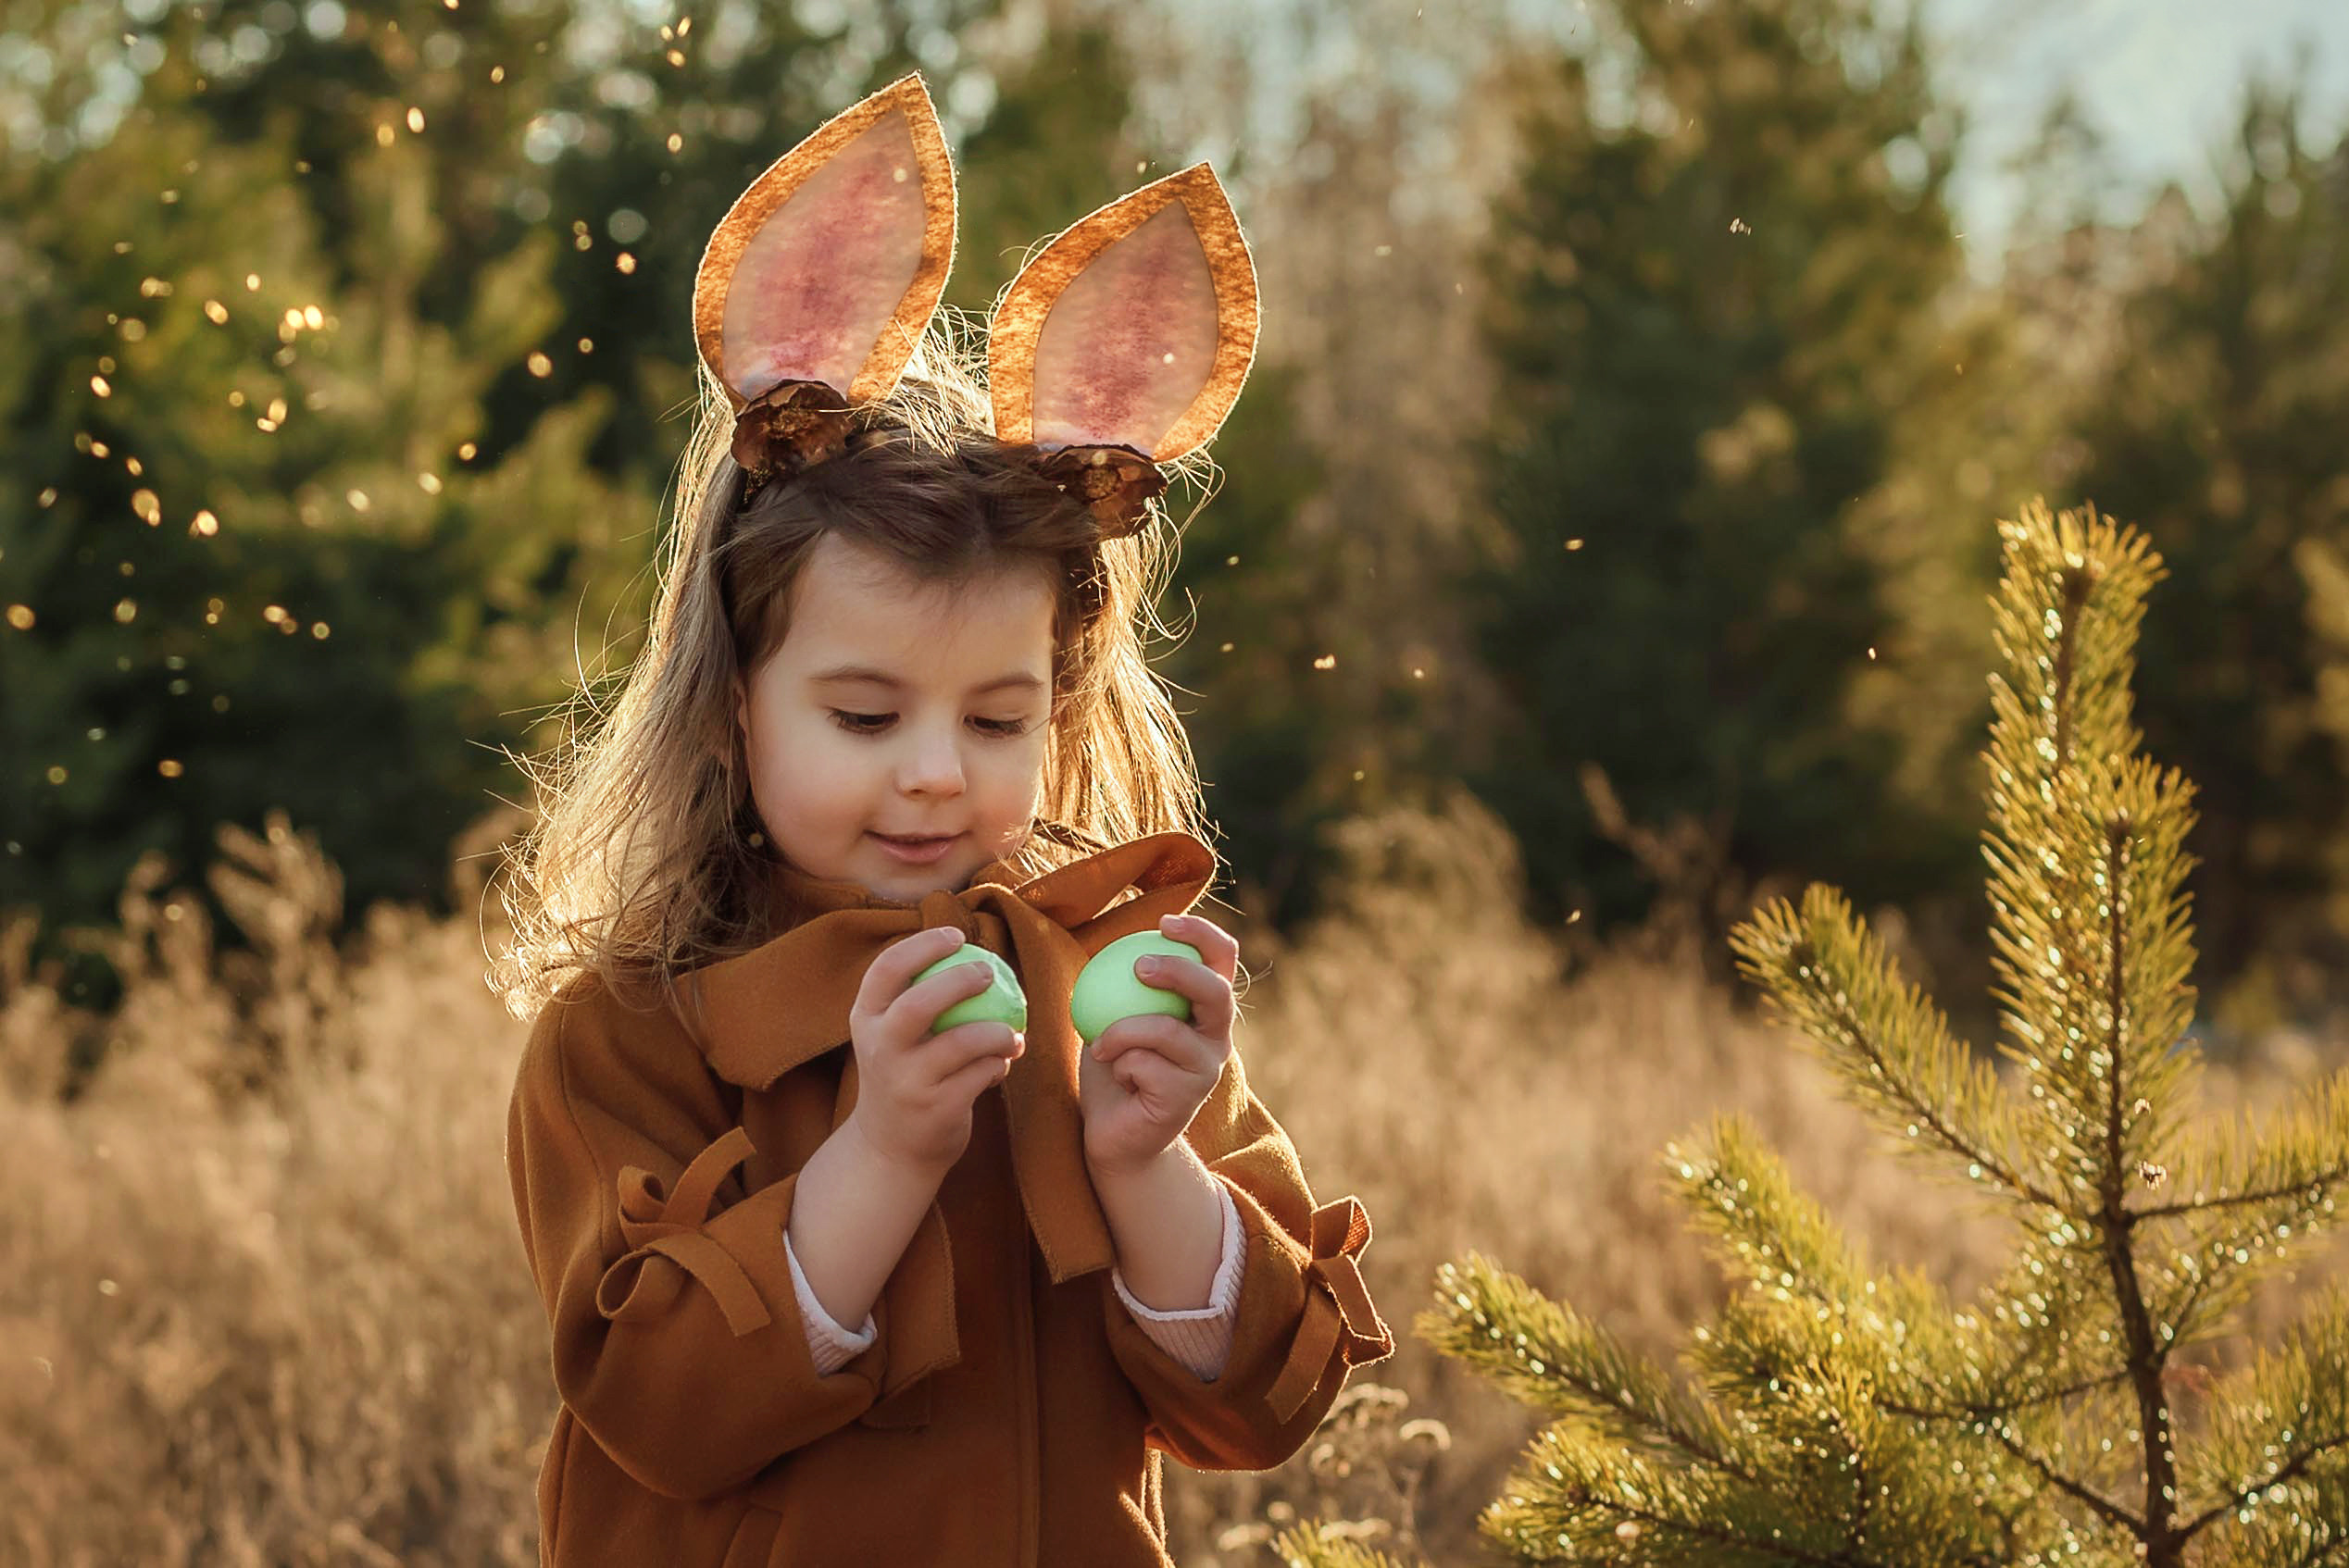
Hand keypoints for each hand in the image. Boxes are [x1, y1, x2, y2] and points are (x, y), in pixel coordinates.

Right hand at [844, 926, 1024, 1177]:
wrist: (888, 1150)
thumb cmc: (902, 1075)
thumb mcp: (891, 1037)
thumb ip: (915, 999)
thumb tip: (974, 952)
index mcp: (865, 1020)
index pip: (887, 969)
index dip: (923, 945)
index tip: (956, 935)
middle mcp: (879, 1050)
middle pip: (918, 1003)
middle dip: (960, 980)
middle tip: (988, 972)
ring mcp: (906, 1083)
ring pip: (961, 1042)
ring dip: (997, 1032)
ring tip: (1012, 1033)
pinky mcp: (936, 1110)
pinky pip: (981, 1074)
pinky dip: (998, 1064)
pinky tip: (1003, 1063)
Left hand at [1079, 912, 1236, 1178]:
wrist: (1116, 1134)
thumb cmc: (1116, 1067)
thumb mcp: (1115, 1015)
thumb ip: (1124, 984)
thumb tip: (1110, 939)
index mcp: (1206, 1009)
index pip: (1222, 959)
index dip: (1202, 934)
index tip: (1163, 922)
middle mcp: (1217, 1038)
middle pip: (1216, 992)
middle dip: (1178, 971)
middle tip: (1138, 967)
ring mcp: (1206, 1070)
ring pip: (1168, 1031)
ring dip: (1123, 1031)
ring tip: (1102, 1044)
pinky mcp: (1186, 1099)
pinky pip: (1144, 1065)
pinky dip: (1119, 1064)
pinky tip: (1116, 1077)